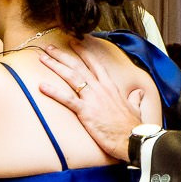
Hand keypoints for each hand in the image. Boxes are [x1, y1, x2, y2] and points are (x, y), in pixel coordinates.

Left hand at [34, 46, 143, 161]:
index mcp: (110, 87)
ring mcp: (92, 98)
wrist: (132, 139)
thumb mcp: (135, 108)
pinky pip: (67, 99)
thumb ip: (135, 98)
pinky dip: (53, 92)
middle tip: (49, 48)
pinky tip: (41, 86)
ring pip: (71, 77)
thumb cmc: (132, 126)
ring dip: (55, 66)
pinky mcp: (86, 111)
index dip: (83, 52)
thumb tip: (139, 93)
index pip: (95, 64)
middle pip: (78, 66)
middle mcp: (100, 88)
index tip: (74, 43)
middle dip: (62, 55)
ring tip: (43, 58)